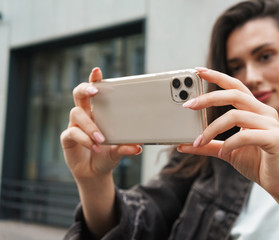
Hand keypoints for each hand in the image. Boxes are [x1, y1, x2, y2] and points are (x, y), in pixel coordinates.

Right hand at [60, 67, 141, 181]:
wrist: (95, 172)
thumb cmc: (107, 155)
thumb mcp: (119, 151)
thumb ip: (126, 147)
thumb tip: (138, 147)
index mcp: (98, 112)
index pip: (94, 91)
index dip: (94, 80)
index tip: (97, 71)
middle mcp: (85, 115)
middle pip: (78, 94)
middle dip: (85, 89)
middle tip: (94, 91)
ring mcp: (75, 125)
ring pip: (76, 114)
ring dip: (90, 125)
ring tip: (101, 140)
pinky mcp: (67, 137)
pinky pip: (72, 132)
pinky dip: (85, 139)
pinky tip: (95, 147)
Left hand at [179, 68, 278, 197]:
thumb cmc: (256, 163)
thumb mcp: (226, 151)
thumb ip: (208, 145)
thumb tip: (182, 145)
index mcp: (255, 110)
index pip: (235, 86)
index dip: (217, 76)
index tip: (198, 71)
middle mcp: (265, 112)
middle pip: (234, 94)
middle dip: (209, 97)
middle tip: (188, 105)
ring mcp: (272, 124)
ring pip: (235, 115)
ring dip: (213, 128)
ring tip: (200, 141)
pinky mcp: (276, 139)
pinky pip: (246, 135)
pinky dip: (229, 144)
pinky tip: (222, 153)